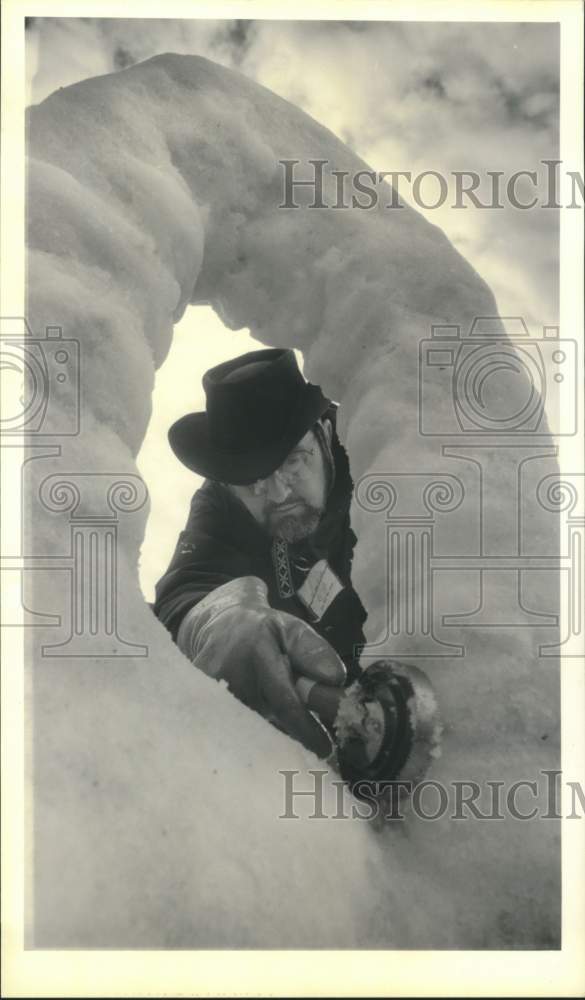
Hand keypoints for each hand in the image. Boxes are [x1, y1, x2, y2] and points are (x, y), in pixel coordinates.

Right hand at [177, 577, 345, 756]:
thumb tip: (335, 679)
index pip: (284, 702)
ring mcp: (210, 694)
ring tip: (283, 727)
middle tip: (311, 742)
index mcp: (256, 653)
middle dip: (291, 734)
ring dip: (271, 733)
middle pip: (267, 722)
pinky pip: (233, 730)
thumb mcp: (292, 629)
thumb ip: (313, 651)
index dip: (306, 729)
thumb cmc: (262, 631)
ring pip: (250, 730)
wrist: (216, 625)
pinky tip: (260, 728)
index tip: (325, 748)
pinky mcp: (198, 707)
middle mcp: (229, 675)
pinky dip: (251, 733)